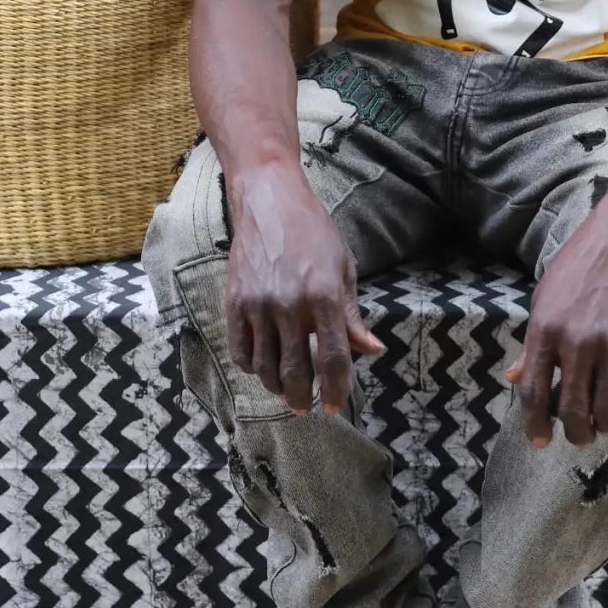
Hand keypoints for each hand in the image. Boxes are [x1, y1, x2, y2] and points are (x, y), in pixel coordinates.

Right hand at [225, 165, 384, 415]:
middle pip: (295, 372)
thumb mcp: (343, 267)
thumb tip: (373, 350)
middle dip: (301, 398)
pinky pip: (240, 350)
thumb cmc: (313, 232)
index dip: (336, 390)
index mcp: (324, 296)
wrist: (270, 201)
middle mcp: (290, 305)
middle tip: (305, 406)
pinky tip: (262, 365)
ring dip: (276, 386)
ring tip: (284, 388)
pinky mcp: (235, 302)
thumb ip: (353, 315)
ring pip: (265, 367)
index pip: (334, 359)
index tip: (333, 405)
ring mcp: (259, 304)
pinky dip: (251, 366)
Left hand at [506, 210, 607, 448]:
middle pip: (571, 410)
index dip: (535, 423)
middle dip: (574, 433)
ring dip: (602, 426)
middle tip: (578, 435)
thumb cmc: (578, 266)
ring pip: (606, 412)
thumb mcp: (543, 298)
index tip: (539, 441)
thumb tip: (514, 379)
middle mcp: (576, 342)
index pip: (533, 392)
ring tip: (601, 423)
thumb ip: (531, 343)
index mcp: (545, 330)